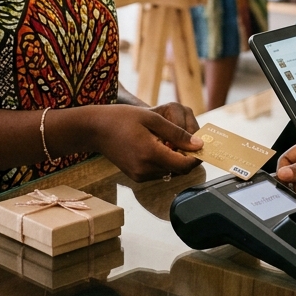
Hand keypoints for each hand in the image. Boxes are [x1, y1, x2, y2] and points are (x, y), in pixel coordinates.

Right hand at [83, 105, 201, 181]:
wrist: (95, 129)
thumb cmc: (122, 118)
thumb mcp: (152, 119)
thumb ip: (177, 133)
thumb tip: (199, 144)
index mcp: (150, 154)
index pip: (184, 165)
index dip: (196, 157)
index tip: (200, 145)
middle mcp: (145, 169)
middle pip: (178, 170)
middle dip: (185, 157)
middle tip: (184, 138)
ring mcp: (140, 176)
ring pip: (169, 172)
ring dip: (174, 159)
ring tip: (166, 139)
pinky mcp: (136, 177)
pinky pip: (158, 172)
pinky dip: (163, 162)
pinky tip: (156, 146)